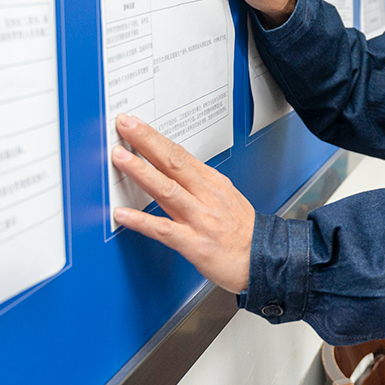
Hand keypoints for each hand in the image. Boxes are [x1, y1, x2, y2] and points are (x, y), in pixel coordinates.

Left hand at [112, 114, 254, 293]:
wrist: (263, 259)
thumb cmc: (243, 231)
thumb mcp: (226, 197)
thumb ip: (199, 184)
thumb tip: (173, 170)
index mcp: (213, 183)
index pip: (180, 154)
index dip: (156, 137)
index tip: (136, 124)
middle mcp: (206, 196)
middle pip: (173, 162)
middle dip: (147, 141)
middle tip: (126, 125)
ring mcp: (200, 218)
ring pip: (167, 189)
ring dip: (142, 171)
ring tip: (120, 158)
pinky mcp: (194, 243)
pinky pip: (163, 230)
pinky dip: (141, 221)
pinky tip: (122, 214)